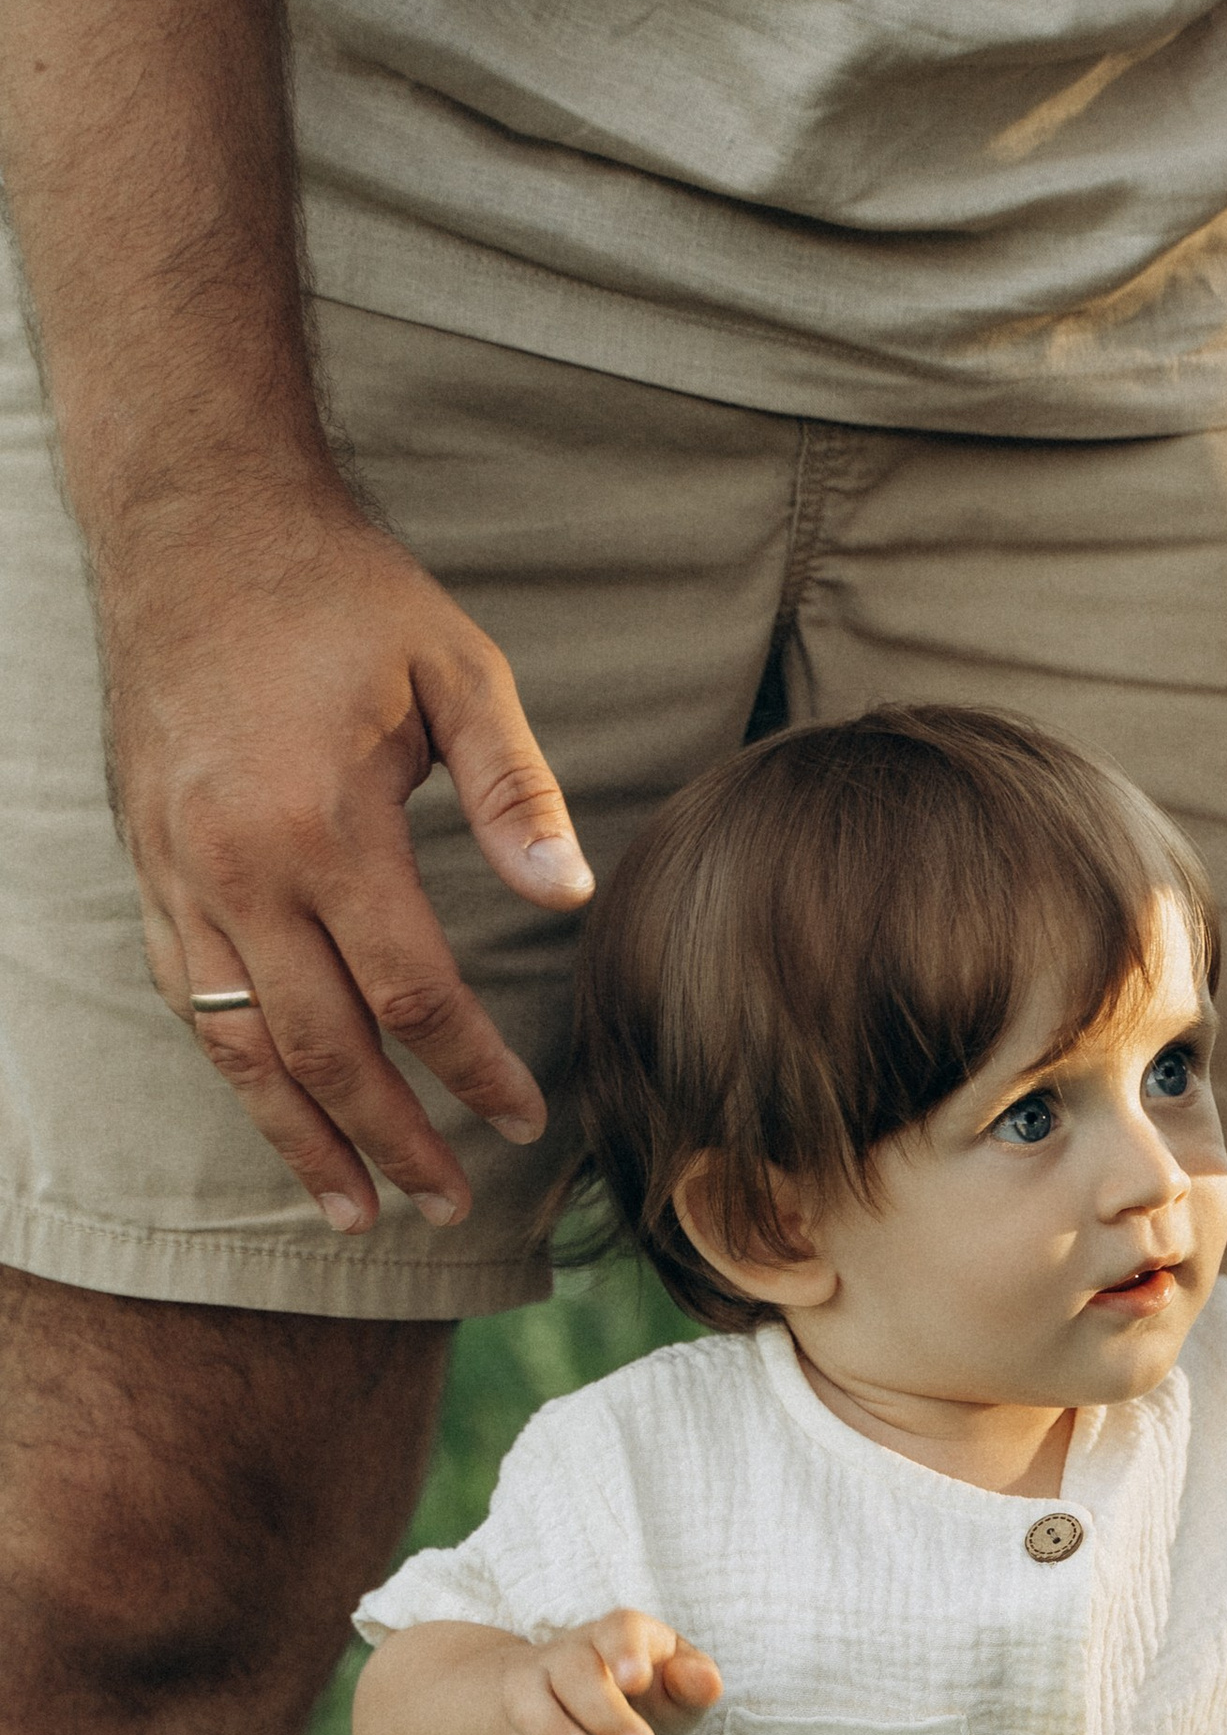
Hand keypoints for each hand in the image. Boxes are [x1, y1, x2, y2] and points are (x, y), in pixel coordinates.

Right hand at [98, 480, 592, 1234]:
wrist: (193, 523)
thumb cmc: (342, 593)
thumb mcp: (459, 671)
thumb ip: (514, 794)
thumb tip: (572, 899)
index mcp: (325, 824)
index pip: (413, 994)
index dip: (473, 1071)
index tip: (527, 1119)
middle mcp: (240, 866)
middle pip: (324, 1049)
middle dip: (393, 1140)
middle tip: (449, 1205)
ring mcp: (180, 872)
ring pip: (239, 1045)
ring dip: (301, 1139)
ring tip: (356, 1210)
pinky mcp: (147, 865)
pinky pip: (186, 996)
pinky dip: (234, 1070)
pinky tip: (279, 1114)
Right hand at [495, 1613, 723, 1734]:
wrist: (581, 1717)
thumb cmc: (645, 1697)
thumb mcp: (676, 1691)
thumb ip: (693, 1684)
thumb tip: (706, 1683)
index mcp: (616, 1638)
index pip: (618, 1629)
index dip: (625, 1650)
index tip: (636, 1680)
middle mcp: (568, 1659)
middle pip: (572, 1670)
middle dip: (604, 1711)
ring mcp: (535, 1697)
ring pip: (528, 1705)